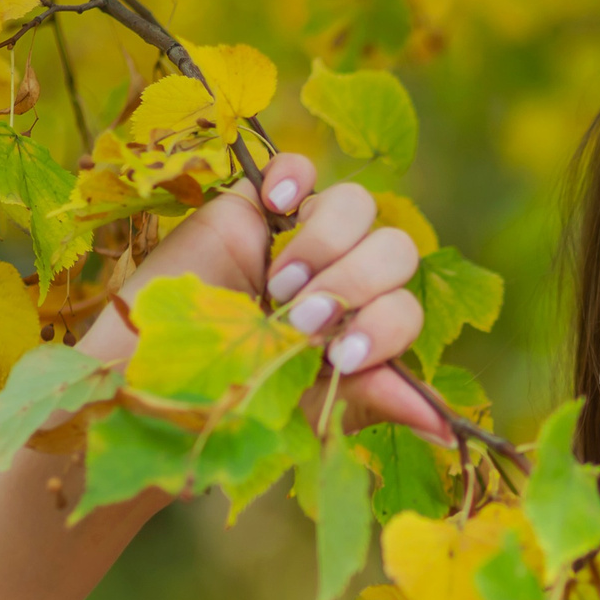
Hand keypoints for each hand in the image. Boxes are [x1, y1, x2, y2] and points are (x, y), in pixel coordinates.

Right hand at [75, 151, 454, 444]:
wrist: (152, 379)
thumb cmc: (232, 399)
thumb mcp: (310, 401)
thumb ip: (376, 397)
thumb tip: (448, 431)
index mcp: (363, 328)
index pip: (408, 306)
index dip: (386, 324)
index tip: (341, 354)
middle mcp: (343, 281)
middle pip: (396, 249)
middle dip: (356, 284)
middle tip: (304, 317)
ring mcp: (302, 240)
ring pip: (358, 205)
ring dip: (326, 243)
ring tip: (279, 282)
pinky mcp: (257, 207)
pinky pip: (299, 168)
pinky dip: (295, 179)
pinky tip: (274, 207)